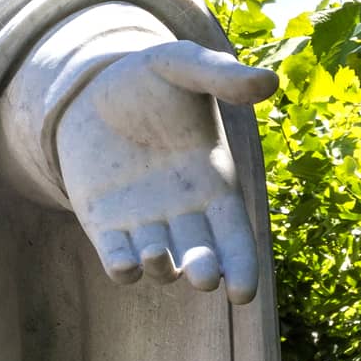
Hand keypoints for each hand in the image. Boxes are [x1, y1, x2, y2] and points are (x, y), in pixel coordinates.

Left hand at [55, 41, 275, 304]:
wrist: (90, 86)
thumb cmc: (148, 78)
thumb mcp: (183, 67)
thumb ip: (221, 76)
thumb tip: (269, 82)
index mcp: (214, 184)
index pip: (236, 237)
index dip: (242, 266)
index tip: (242, 292)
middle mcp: (183, 212)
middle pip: (201, 256)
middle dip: (203, 270)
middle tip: (203, 276)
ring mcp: (143, 220)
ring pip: (160, 262)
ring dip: (160, 267)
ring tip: (154, 254)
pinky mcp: (103, 221)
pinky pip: (117, 256)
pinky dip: (122, 267)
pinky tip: (123, 265)